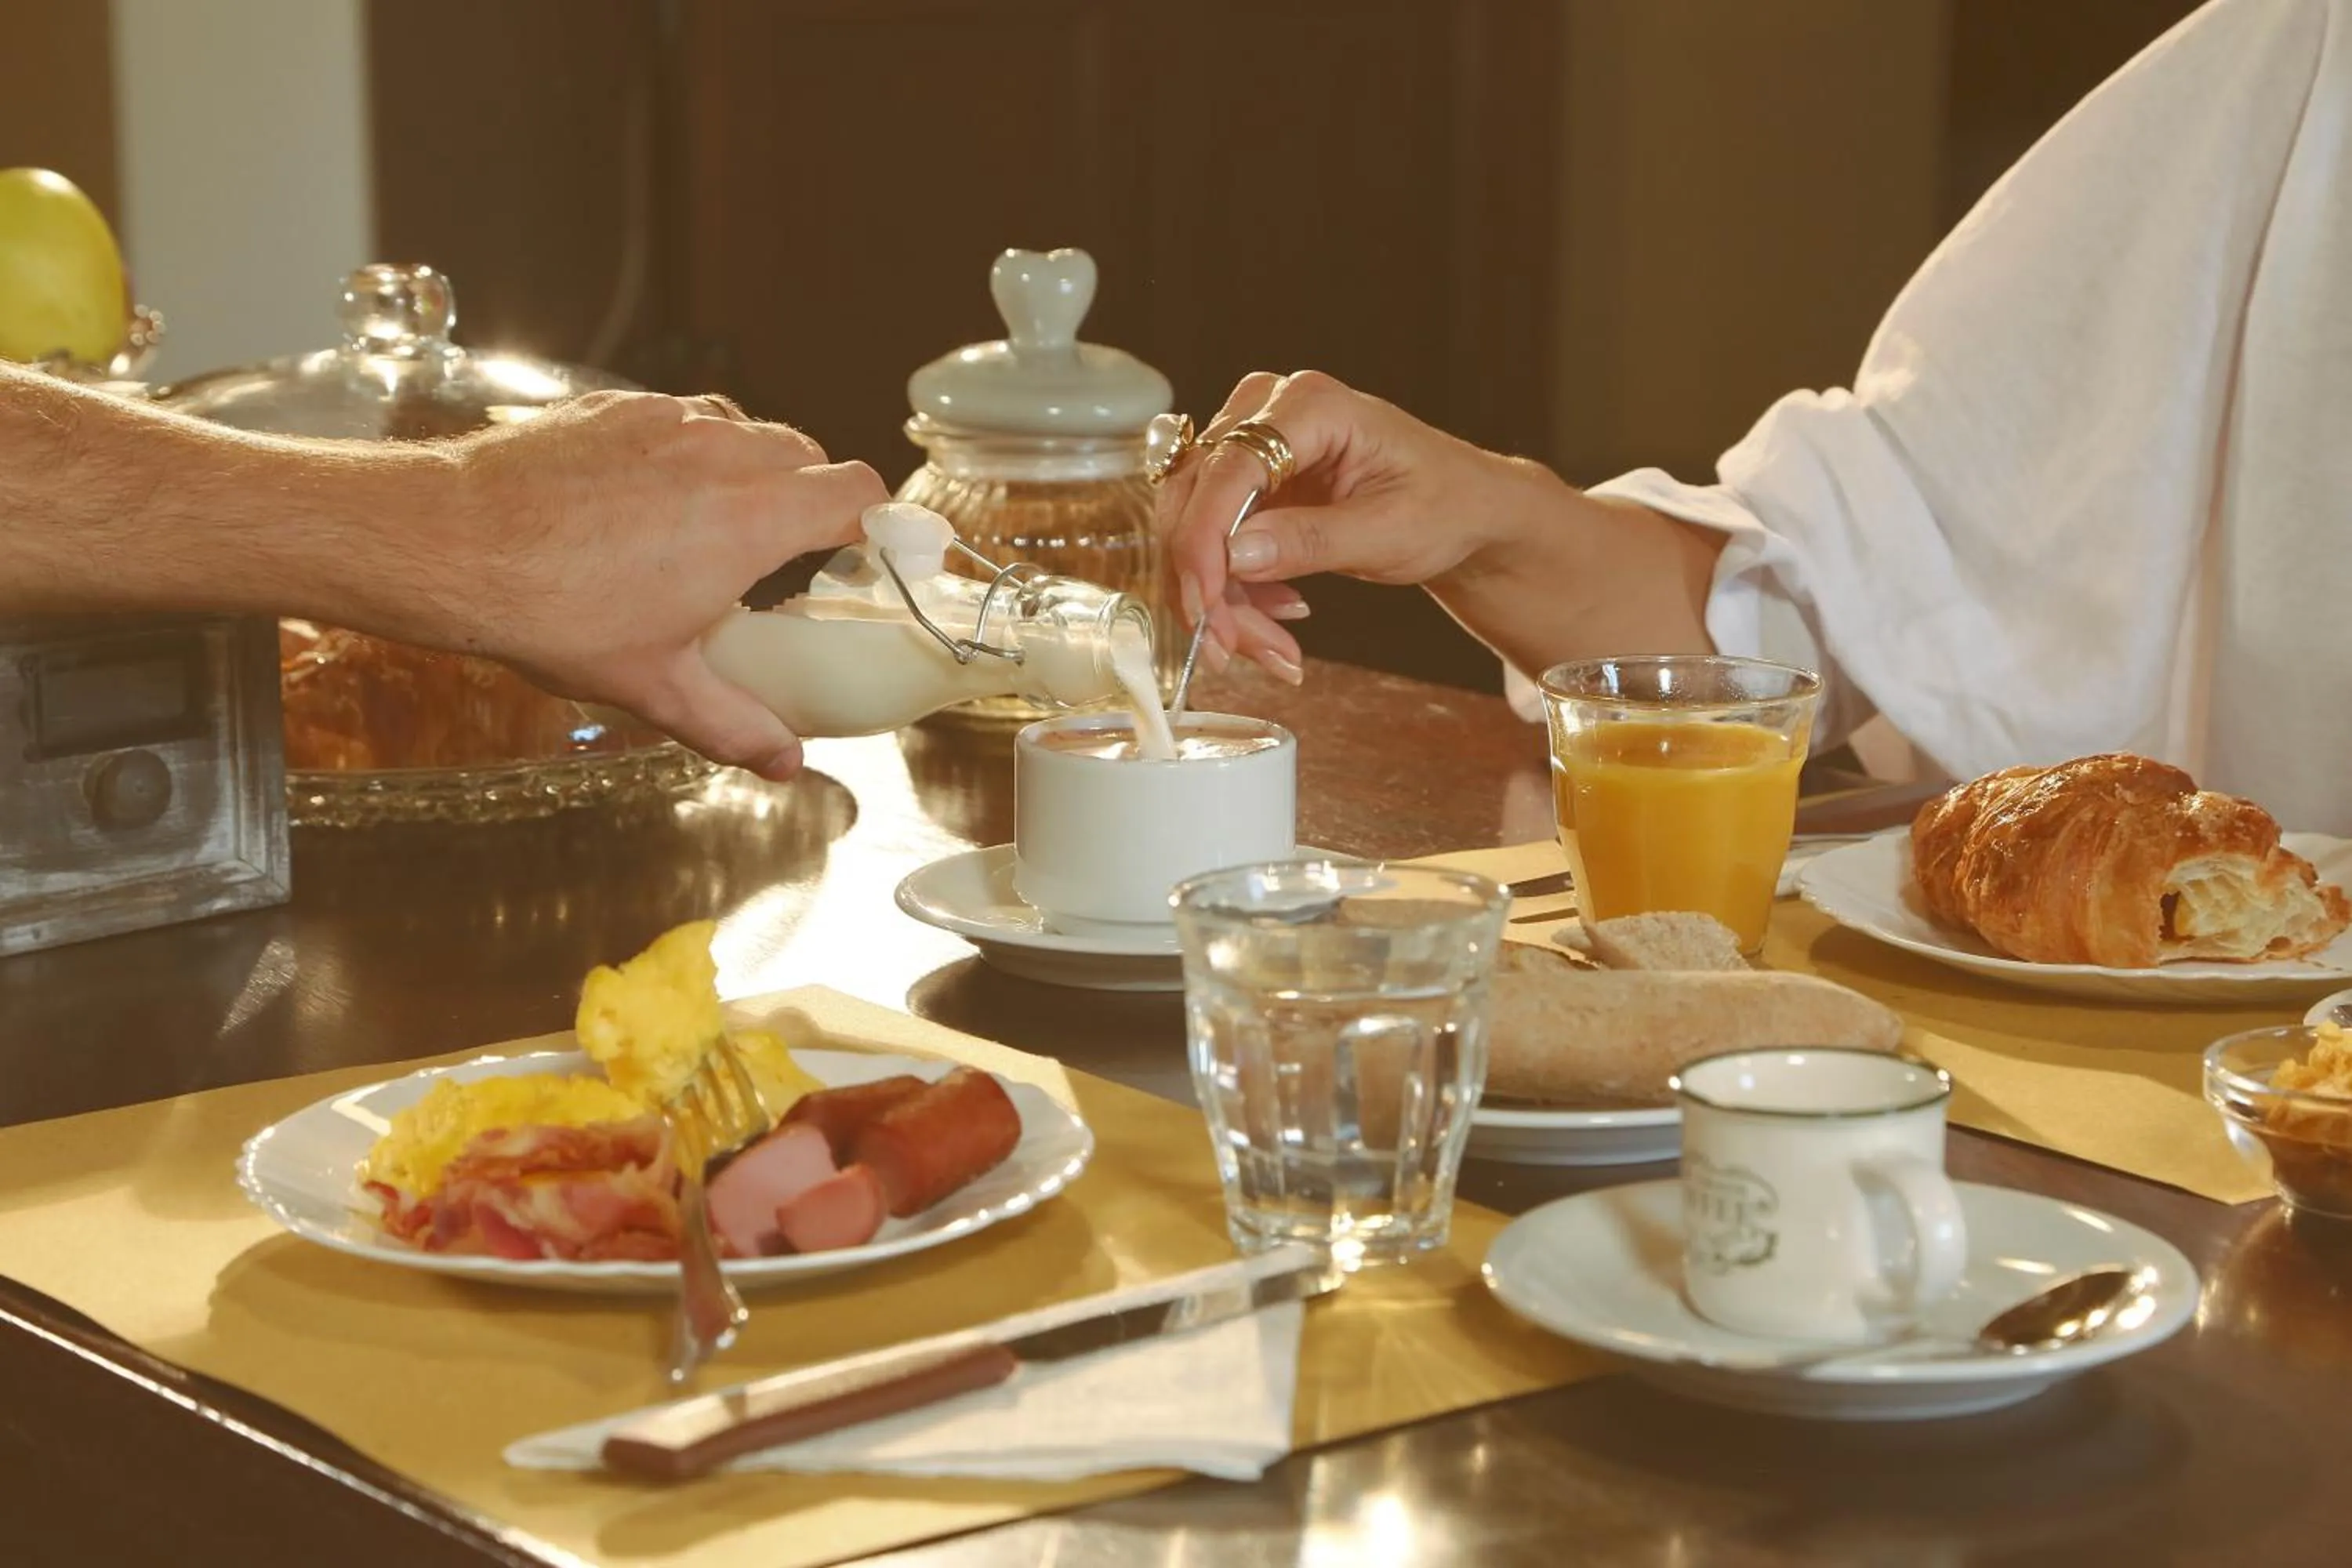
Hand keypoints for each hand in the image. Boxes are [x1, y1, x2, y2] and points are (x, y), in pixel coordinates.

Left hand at [420, 391, 887, 779]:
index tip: (867, 551)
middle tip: (790, 551)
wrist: (451, 543)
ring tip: (718, 524)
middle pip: (808, 456)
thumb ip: (735, 723)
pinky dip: (688, 451)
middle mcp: (722, 454)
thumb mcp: (655, 685)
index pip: (857, 492)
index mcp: (752, 519)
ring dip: (752, 469)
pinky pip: (681, 419)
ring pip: (745, 430)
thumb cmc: (552, 610)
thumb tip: (785, 762)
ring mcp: (668, 421)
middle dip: (812, 499)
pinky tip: (651, 498)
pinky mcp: (617, 407)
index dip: (874, 520)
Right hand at [1159, 370, 1551, 676]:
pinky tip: (1276, 615)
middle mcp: (1266, 411)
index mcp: (1313, 406)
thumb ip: (1311, 540)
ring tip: (1274, 648)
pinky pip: (1209, 542)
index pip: (1228, 469)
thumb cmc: (1445, 505)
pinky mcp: (1244, 482)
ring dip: (1220, 600)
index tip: (1207, 610)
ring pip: (1192, 529)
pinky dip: (1231, 592)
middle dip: (1210, 587)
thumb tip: (1234, 555)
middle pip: (1196, 501)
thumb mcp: (1391, 532)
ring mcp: (1249, 444)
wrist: (1462, 509)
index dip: (1205, 544)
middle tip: (1233, 649)